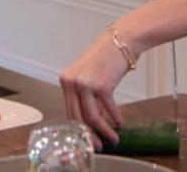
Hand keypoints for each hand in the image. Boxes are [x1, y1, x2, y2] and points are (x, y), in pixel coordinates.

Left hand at [59, 30, 128, 147]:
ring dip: (103, 131)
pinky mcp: (101, 85)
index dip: (78, 127)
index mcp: (65, 79)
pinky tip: (119, 123)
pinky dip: (115, 118)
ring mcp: (85, 83)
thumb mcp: (88, 74)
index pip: (68, 110)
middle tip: (97, 145)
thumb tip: (91, 118)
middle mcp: (72, 81)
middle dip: (89, 134)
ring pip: (92, 117)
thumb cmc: (107, 56)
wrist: (121, 40)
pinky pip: (107, 108)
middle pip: (78, 117)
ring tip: (112, 138)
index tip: (85, 138)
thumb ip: (85, 95)